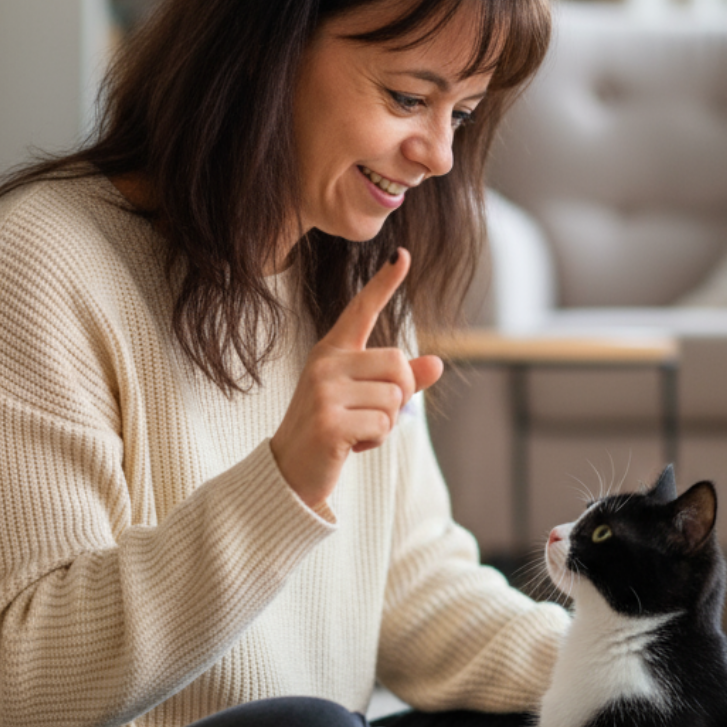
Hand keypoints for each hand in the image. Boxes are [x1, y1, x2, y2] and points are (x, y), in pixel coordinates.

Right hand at [270, 249, 442, 508]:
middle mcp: (325, 364)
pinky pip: (382, 423)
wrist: (290, 472)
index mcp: (332, 352)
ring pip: (394, 397)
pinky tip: (350, 445)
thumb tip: (437, 363)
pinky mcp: (329, 421)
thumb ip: (400, 381)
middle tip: (372, 415)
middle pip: (397, 363)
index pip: (362, 311)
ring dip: (386, 422)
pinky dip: (375, 440)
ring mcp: (323, 391)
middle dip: (400, 394)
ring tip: (356, 430)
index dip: (383, 283)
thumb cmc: (331, 431)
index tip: (402, 254)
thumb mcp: (365, 400)